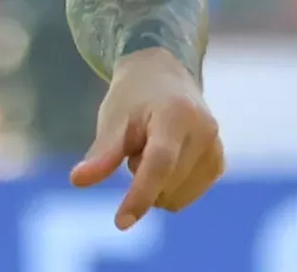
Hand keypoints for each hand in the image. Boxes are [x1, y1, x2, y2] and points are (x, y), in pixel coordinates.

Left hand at [69, 48, 224, 229]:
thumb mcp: (113, 119)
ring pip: (178, 198)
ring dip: (156, 186)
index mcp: (177, 114)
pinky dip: (170, 189)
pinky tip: (166, 160)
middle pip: (166, 184)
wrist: (164, 75)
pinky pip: (188, 196)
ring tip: (152, 150)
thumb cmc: (133, 97)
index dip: (140, 195)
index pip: (160, 164)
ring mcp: (216, 147)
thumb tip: (77, 180)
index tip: (120, 222)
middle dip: (141, 178)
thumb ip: (101, 154)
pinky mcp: (219, 161)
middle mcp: (205, 130)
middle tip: (135, 147)